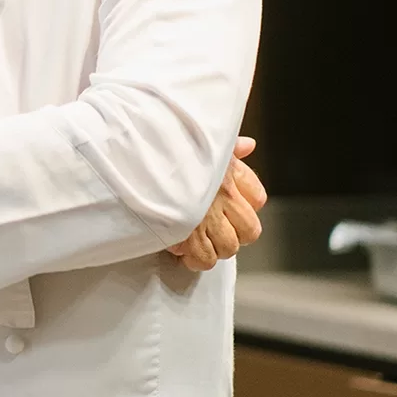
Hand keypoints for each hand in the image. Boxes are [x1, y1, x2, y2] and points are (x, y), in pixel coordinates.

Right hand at [167, 136, 266, 271]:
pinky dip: (193, 258)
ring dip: (213, 248)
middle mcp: (224, 195)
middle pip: (249, 230)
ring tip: (194, 240)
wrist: (139, 155)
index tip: (229, 208)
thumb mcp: (198, 137)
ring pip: (228, 248)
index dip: (245, 206)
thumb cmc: (166, 145)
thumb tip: (248, 145)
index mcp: (229, 170)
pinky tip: (180, 248)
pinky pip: (204, 258)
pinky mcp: (189, 234)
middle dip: (234, 234)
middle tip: (213, 231)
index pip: (257, 198)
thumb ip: (227, 147)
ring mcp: (208, 216)